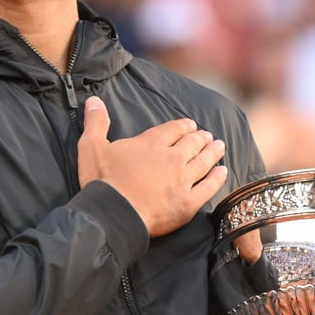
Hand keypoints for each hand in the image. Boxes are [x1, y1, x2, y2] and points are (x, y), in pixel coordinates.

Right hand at [77, 96, 226, 236]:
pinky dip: (217, 178)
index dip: (183, 126)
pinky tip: (223, 172)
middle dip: (200, 138)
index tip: (190, 124)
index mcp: (151, 143)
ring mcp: (182, 180)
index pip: (173, 129)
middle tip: (207, 135)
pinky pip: (208, 187)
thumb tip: (94, 100)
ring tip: (220, 146)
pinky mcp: (188, 202)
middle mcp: (171, 158)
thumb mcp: (91, 147)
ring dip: (212, 152)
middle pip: (192, 143)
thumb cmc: (102, 181)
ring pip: (203, 162)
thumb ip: (96, 122)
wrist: (115, 214)